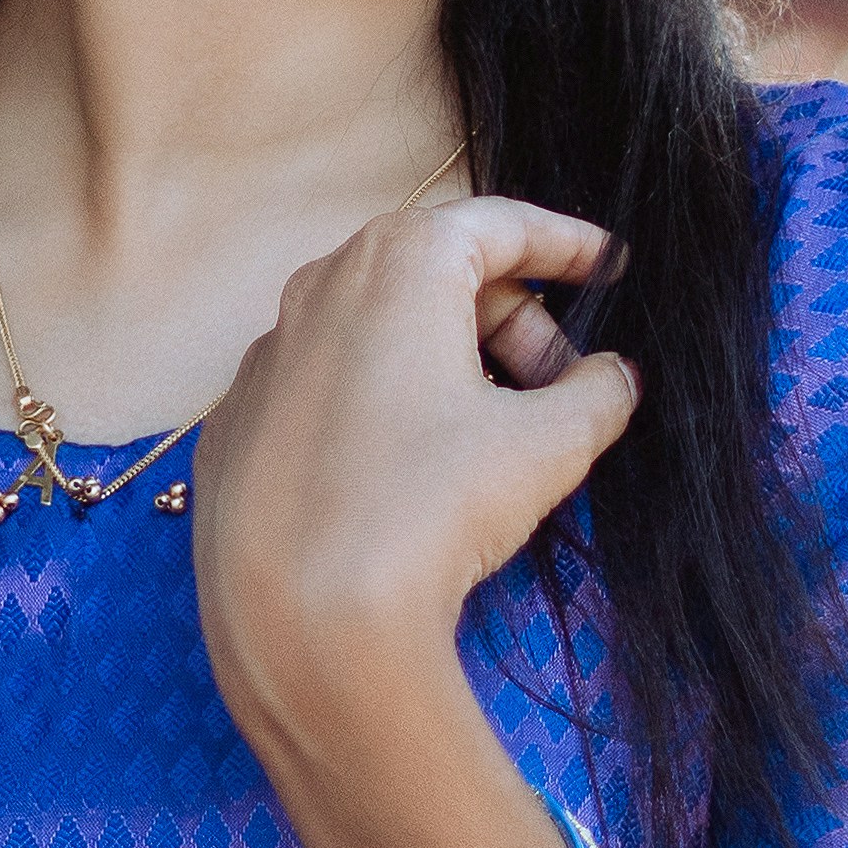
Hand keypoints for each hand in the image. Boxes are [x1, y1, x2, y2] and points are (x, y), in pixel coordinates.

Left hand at [188, 193, 639, 719]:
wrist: (300, 622)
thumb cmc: (430, 509)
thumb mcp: (548, 447)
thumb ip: (596, 393)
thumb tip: (612, 379)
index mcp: (397, 262)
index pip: (500, 225)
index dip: (566, 243)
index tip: (608, 265)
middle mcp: (317, 287)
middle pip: (438, 277)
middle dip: (513, 322)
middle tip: (563, 388)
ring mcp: (265, 359)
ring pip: (377, 333)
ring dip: (447, 365)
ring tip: (495, 437)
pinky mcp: (234, 429)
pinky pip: (325, 393)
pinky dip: (379, 409)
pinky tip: (411, 475)